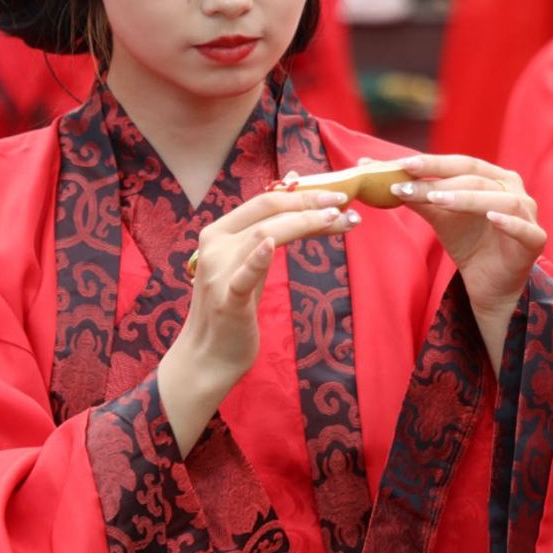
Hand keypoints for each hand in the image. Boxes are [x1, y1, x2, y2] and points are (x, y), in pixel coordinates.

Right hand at [159, 188, 355, 454]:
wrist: (209, 358)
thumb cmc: (235, 310)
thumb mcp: (252, 268)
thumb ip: (270, 240)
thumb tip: (309, 211)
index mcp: (219, 233)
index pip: (264, 202)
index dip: (301, 194)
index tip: (336, 195)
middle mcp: (215, 246)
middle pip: (267, 211)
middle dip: (308, 202)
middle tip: (344, 202)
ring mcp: (219, 272)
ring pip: (263, 234)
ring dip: (303, 223)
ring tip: (336, 218)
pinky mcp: (227, 301)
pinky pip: (243, 276)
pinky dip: (257, 258)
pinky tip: (270, 244)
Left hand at [384, 154, 546, 370]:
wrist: (489, 285)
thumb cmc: (469, 243)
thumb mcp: (440, 217)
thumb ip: (417, 195)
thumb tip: (374, 170)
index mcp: (493, 177)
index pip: (461, 164)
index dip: (432, 163)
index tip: (401, 165)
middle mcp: (513, 189)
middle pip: (477, 178)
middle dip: (442, 180)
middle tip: (410, 181)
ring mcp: (528, 213)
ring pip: (499, 199)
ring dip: (467, 198)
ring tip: (437, 200)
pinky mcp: (535, 240)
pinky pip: (524, 229)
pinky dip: (510, 222)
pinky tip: (492, 218)